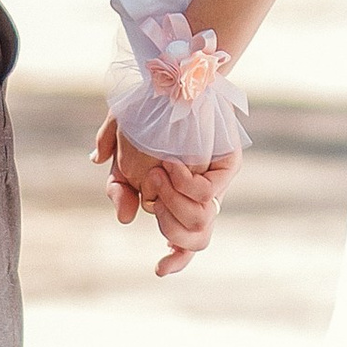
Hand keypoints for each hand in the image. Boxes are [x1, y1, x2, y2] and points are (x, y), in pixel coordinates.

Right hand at [91, 118, 238, 277]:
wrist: (173, 76)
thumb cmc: (146, 112)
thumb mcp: (121, 146)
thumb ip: (117, 182)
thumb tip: (125, 216)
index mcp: (179, 199)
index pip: (185, 243)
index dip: (176, 262)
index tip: (159, 270)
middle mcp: (201, 196)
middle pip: (196, 241)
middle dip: (169, 226)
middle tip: (154, 195)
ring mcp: (217, 181)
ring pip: (202, 223)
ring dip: (173, 205)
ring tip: (159, 174)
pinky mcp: (229, 165)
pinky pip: (205, 193)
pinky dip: (182, 184)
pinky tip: (170, 163)